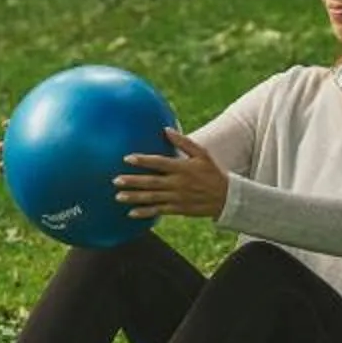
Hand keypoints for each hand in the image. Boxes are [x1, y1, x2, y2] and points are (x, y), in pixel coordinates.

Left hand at [112, 127, 228, 221]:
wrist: (226, 197)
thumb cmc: (211, 172)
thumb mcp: (201, 154)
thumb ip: (183, 142)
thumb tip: (166, 129)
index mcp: (182, 168)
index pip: (159, 163)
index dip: (143, 161)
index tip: (127, 158)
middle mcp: (178, 183)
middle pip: (152, 182)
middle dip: (133, 181)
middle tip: (116, 180)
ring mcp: (177, 198)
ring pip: (153, 198)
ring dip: (135, 197)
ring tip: (118, 196)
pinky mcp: (178, 209)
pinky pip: (159, 211)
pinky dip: (145, 212)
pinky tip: (131, 213)